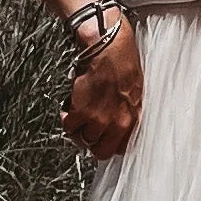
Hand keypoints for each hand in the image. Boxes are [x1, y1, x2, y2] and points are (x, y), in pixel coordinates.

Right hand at [60, 14, 143, 159]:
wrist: (110, 49)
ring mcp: (99, 120)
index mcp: (133, 119)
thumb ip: (126, 112)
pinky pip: (69, 127)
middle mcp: (117, 123)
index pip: (122, 148)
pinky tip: (69, 108)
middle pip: (101, 151)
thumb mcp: (134, 92)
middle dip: (92, 142)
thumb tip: (117, 123)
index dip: (109, 144)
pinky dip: (66, 119)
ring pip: (83, 139)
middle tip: (86, 130)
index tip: (103, 139)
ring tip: (78, 115)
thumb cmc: (123, 63)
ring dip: (78, 129)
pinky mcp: (81, 112)